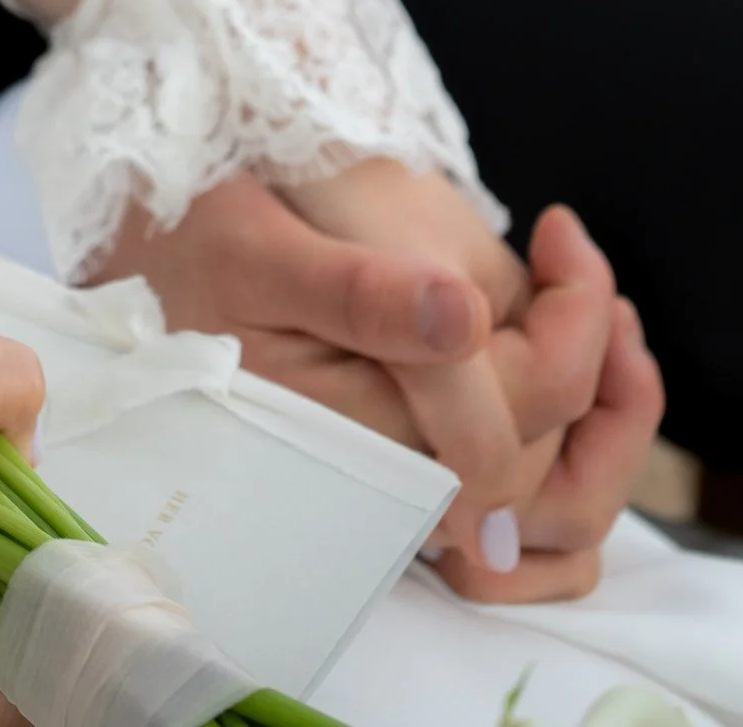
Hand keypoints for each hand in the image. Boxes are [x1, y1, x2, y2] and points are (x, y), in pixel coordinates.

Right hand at [92, 162, 661, 600]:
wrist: (130, 265)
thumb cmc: (187, 240)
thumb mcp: (257, 242)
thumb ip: (359, 292)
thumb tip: (464, 315)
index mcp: (359, 428)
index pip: (523, 410)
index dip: (576, 322)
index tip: (560, 229)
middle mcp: (386, 483)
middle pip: (553, 477)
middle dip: (612, 379)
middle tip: (589, 263)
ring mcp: (395, 485)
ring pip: (545, 512)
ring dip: (601, 428)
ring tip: (601, 316)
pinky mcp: (395, 468)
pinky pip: (508, 510)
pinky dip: (557, 459)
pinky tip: (554, 364)